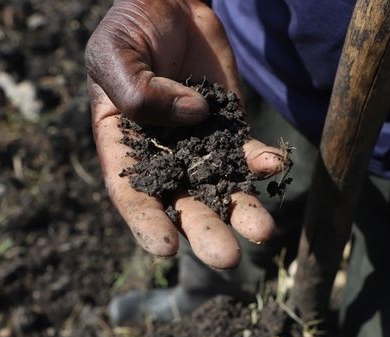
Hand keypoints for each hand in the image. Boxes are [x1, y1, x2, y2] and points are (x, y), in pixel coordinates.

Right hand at [85, 0, 286, 268]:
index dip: (146, 223)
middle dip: (205, 231)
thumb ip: (138, 90)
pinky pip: (247, 152)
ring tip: (263, 232)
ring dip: (242, 210)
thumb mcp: (114, 54)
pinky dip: (261, 162)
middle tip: (227, 258)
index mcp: (122, 149)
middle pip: (182, 203)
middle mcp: (162, 158)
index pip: (131, 194)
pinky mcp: (230, 129)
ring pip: (220, 187)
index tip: (164, 248)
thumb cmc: (129, 29)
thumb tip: (193, 116)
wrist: (168, 4)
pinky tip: (276, 165)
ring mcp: (198, 147)